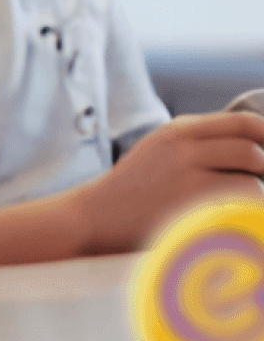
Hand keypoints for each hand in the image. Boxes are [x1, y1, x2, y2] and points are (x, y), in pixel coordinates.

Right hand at [77, 106, 263, 253]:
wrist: (93, 217)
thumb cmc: (129, 192)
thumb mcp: (156, 153)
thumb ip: (193, 146)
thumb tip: (247, 152)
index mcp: (176, 131)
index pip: (240, 122)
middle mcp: (181, 145)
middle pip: (250, 145)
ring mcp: (185, 172)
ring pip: (250, 172)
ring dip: (261, 189)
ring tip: (254, 203)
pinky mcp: (189, 200)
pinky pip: (240, 199)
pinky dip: (251, 208)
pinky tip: (243, 218)